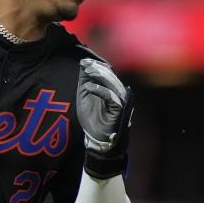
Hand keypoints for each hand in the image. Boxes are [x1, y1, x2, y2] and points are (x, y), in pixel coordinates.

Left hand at [76, 58, 133, 178]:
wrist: (100, 142)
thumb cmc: (93, 121)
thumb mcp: (85, 99)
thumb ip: (85, 84)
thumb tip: (82, 65)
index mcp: (111, 89)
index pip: (105, 73)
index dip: (95, 65)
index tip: (83, 61)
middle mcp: (118, 93)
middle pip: (109, 76)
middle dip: (97, 68)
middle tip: (85, 63)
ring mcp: (120, 100)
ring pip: (112, 83)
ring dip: (98, 76)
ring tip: (87, 71)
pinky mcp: (119, 109)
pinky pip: (111, 97)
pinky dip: (100, 90)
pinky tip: (90, 87)